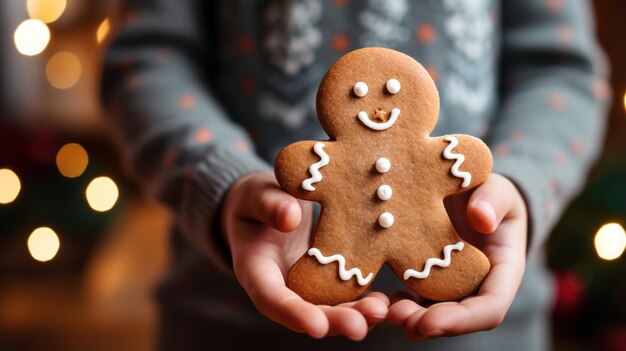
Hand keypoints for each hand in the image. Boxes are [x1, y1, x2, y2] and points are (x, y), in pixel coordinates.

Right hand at [221, 172, 388, 339]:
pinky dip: (365, 300)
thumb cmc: (257, 199)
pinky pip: (346, 295)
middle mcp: (281, 287)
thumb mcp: (256, 195)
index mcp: (256, 270)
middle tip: (359, 327)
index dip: (293, 314)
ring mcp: (306, 287)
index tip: (317, 326)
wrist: (269, 204)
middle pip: (306, 312)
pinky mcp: (327, 280)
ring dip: (355, 314)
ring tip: (381, 311)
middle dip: (334, 321)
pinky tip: (388, 300)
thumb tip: (290, 218)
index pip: (271, 299)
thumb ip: (268, 204)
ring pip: (330, 308)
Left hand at [387, 173, 527, 338]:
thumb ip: (493, 200)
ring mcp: (454, 287)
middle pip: (458, 318)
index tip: (430, 322)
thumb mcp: (498, 189)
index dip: (461, 320)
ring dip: (410, 317)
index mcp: (504, 271)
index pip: (490, 308)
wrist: (470, 194)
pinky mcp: (430, 280)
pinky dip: (398, 302)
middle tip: (399, 319)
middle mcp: (479, 287)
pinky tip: (376, 299)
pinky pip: (415, 298)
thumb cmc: (490, 192)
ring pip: (434, 312)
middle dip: (429, 324)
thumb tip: (481, 219)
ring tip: (384, 311)